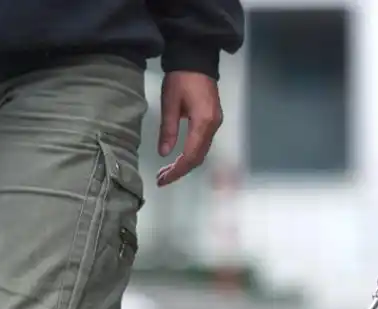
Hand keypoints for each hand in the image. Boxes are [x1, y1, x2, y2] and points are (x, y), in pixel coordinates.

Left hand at [156, 71, 222, 186]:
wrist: (197, 58)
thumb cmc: (181, 77)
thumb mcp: (169, 103)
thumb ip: (168, 130)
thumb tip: (164, 153)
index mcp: (203, 123)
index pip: (190, 156)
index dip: (177, 171)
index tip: (163, 180)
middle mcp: (213, 126)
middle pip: (198, 157)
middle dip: (180, 171)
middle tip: (162, 179)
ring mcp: (215, 123)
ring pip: (201, 152)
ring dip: (185, 164)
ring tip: (167, 171)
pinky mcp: (213, 119)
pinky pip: (203, 143)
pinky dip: (190, 154)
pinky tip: (179, 157)